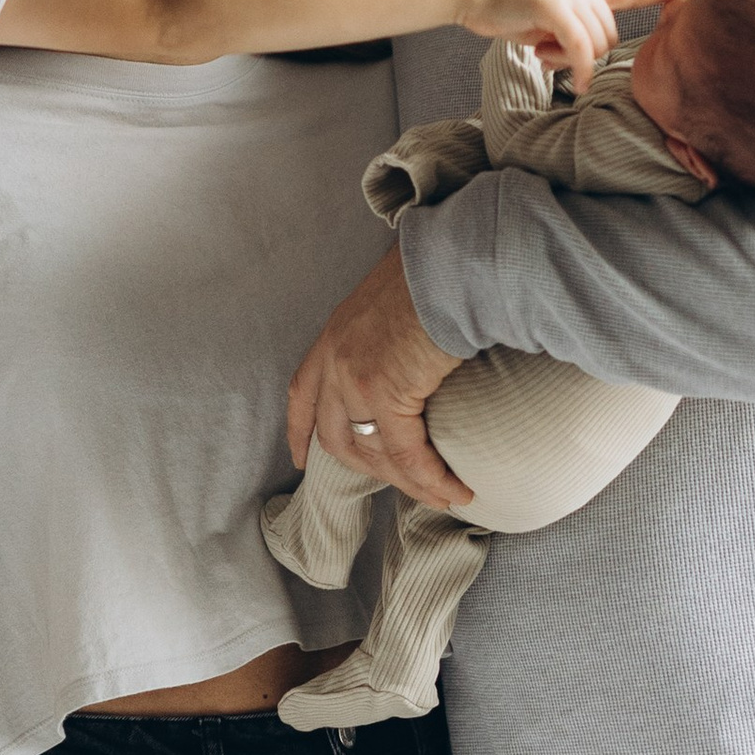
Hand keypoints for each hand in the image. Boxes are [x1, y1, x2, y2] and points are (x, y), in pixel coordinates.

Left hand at [287, 246, 469, 509]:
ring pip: (371, 453)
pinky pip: (406, 453)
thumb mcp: (392, 299)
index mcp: (334, 335)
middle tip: (404, 484)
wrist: (451, 259)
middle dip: (368, 469)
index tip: (301, 462)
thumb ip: (388, 328)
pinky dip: (430, 477)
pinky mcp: (387, 392)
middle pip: (336, 437)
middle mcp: (335, 359)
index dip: (300, 433)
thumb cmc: (436, 270)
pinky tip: (454, 490)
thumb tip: (413, 344)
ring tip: (441, 494)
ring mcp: (355, 378)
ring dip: (407, 482)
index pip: (302, 394)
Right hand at [453, 0, 689, 89]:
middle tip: (548, 55)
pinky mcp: (554, 7)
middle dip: (588, 56)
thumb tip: (583, 62)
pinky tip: (566, 76)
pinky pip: (580, 48)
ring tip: (539, 50)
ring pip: (596, 45)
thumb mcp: (544, 22)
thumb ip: (569, 35)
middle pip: (610, 37)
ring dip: (573, 61)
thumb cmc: (505, 9)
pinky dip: (578, 68)